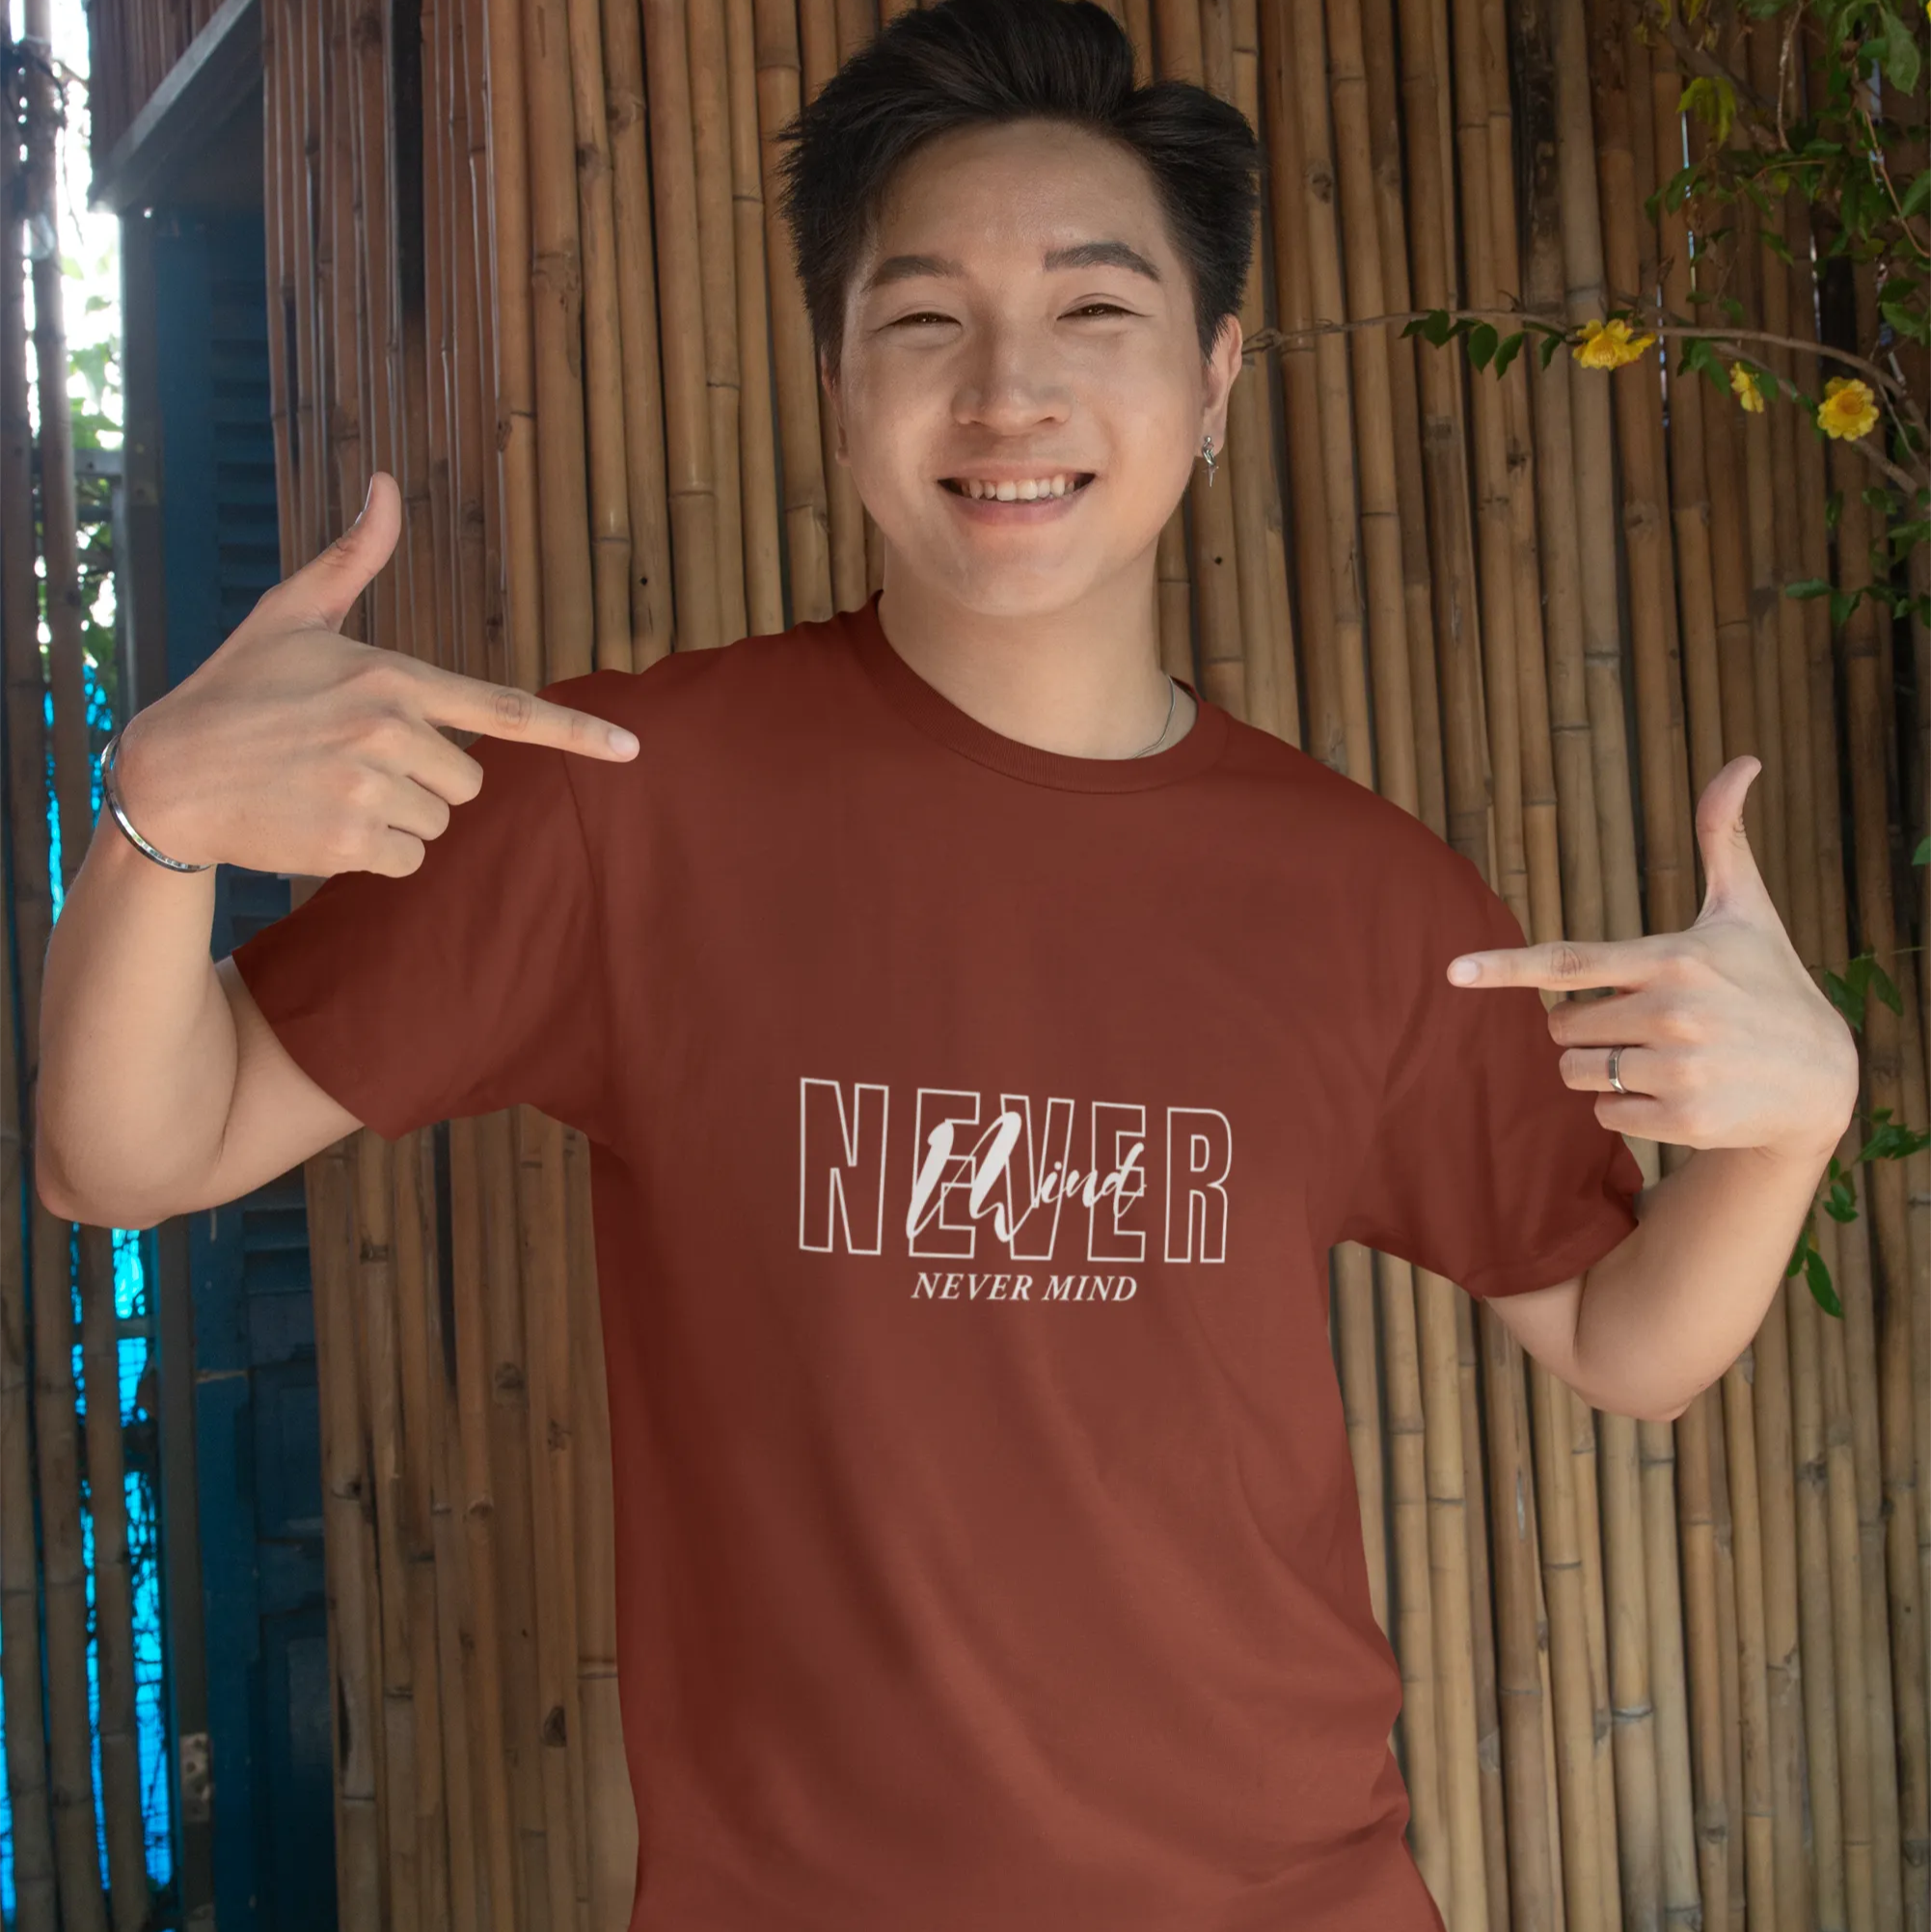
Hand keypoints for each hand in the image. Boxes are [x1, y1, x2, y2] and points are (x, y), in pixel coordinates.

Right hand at [111, 471, 637, 877]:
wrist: (164, 777)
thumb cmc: (235, 690)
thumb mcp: (291, 615)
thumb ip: (354, 559)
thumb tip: (387, 482)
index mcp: (391, 675)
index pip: (504, 711)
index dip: (575, 733)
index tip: (632, 749)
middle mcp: (389, 729)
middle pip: (468, 784)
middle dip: (424, 782)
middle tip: (352, 763)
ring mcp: (369, 787)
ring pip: (437, 825)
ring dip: (396, 821)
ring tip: (329, 791)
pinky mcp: (348, 840)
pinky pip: (407, 861)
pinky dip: (373, 855)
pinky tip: (321, 826)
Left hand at [1442, 757, 1858, 1164]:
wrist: (1826, 1081)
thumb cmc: (1772, 983)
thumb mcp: (1747, 911)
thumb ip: (1722, 839)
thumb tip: (1741, 761)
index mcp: (1674, 958)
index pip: (1569, 963)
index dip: (1505, 967)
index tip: (1454, 971)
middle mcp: (1675, 1013)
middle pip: (1560, 1026)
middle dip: (1587, 1027)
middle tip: (1645, 1024)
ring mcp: (1680, 1069)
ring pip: (1575, 1073)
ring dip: (1602, 1070)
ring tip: (1665, 1058)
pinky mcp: (1685, 1120)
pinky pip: (1605, 1116)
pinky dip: (1626, 1109)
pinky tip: (1679, 1094)